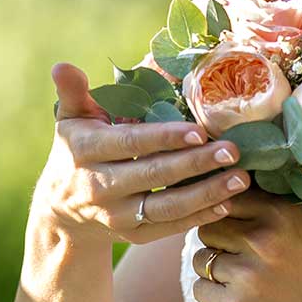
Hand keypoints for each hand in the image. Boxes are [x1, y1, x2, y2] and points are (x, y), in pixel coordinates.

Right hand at [35, 61, 252, 245]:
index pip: (130, 144)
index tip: (199, 130)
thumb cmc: (75, 150)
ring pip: (167, 207)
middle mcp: (99, 186)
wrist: (61, 209)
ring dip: (207, 194)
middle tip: (233, 150)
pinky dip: (198, 217)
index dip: (164, 138)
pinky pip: (169, 228)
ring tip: (240, 179)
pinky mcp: (132, 235)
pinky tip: (226, 203)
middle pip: (154, 175)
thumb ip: (73, 92)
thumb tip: (62, 66)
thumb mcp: (70, 119)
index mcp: (86, 150)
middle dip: (197, 163)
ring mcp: (116, 215)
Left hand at [189, 185, 301, 301]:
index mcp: (278, 214)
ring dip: (214, 270)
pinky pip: (200, 289)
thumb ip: (270, 206)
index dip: (225, 215)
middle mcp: (260, 240)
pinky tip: (237, 298)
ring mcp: (247, 275)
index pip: (225, 199)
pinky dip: (213, 296)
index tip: (232, 227)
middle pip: (207, 228)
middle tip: (237, 257)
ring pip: (200, 259)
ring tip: (241, 280)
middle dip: (217, 242)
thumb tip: (230, 184)